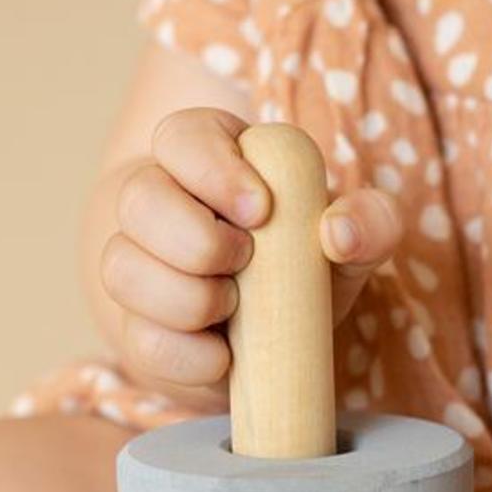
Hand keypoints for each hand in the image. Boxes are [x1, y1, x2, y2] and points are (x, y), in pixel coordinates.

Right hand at [101, 108, 403, 395]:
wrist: (278, 339)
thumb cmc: (306, 265)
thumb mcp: (350, 240)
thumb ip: (371, 221)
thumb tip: (338, 232)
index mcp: (207, 158)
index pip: (181, 136)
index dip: (211, 168)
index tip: (260, 209)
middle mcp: (158, 203)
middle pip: (138, 199)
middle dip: (196, 239)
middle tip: (244, 260)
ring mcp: (136, 267)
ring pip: (120, 268)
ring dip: (186, 298)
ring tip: (234, 307)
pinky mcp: (135, 330)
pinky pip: (139, 340)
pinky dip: (188, 354)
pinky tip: (224, 355)